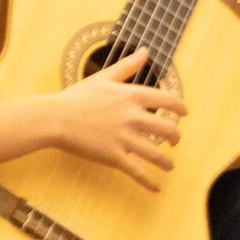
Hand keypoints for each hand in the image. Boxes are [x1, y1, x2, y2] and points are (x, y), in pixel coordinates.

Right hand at [45, 48, 187, 189]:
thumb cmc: (77, 97)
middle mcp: (133, 117)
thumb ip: (127, 66)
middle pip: (167, 129)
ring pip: (156, 153)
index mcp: (132, 96)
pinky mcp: (113, 156)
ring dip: (166, 162)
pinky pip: (137, 172)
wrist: (54, 118)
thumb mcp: (104, 77)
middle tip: (175, 141)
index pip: (168, 101)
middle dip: (175, 137)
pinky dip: (149, 182)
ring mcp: (124, 138)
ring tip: (170, 165)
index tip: (185, 113)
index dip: (180, 108)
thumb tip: (145, 51)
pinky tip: (157, 187)